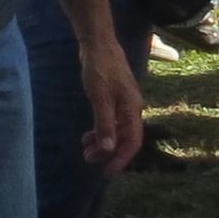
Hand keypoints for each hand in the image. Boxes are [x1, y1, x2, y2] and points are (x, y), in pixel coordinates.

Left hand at [78, 41, 144, 173]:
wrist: (99, 44)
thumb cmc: (100, 69)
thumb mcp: (100, 97)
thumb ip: (104, 123)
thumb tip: (108, 149)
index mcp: (132, 110)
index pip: (132, 142)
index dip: (121, 159)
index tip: (107, 172)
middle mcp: (132, 109)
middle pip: (124, 138)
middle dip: (108, 152)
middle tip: (88, 160)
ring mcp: (124, 103)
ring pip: (116, 130)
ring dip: (103, 142)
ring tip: (85, 151)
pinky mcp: (114, 98)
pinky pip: (111, 121)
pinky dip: (101, 130)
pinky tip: (88, 136)